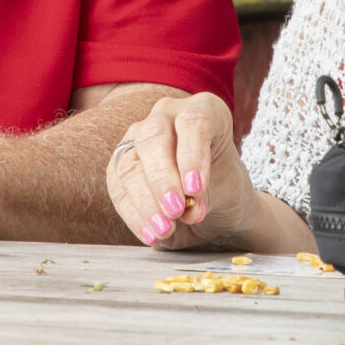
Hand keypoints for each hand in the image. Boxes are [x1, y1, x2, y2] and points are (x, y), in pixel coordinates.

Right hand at [107, 92, 253, 251]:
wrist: (214, 206)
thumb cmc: (224, 188)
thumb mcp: (226, 191)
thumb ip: (206, 197)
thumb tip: (187, 210)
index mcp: (204, 110)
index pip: (193, 121)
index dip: (192, 154)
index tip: (195, 188)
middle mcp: (168, 115)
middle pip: (153, 137)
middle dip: (162, 178)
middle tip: (176, 210)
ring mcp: (139, 136)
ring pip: (130, 163)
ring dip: (146, 201)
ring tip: (165, 229)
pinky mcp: (121, 163)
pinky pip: (118, 187)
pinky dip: (134, 214)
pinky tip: (151, 234)